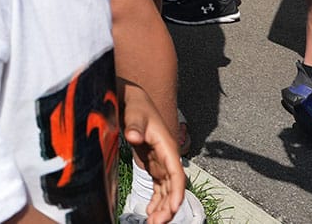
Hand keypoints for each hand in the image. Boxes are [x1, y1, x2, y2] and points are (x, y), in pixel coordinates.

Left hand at [121, 82, 185, 223]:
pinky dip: (156, 201)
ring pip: (166, 191)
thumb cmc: (137, 105)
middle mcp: (167, 158)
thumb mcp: (135, 114)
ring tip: (152, 223)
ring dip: (162, 208)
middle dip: (168, 208)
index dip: (177, 193)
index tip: (173, 209)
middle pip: (173, 188)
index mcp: (167, 147)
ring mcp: (161, 163)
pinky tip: (150, 212)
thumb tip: (134, 136)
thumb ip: (135, 124)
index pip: (177, 175)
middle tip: (155, 223)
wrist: (134, 100)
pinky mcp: (153, 165)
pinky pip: (158, 188)